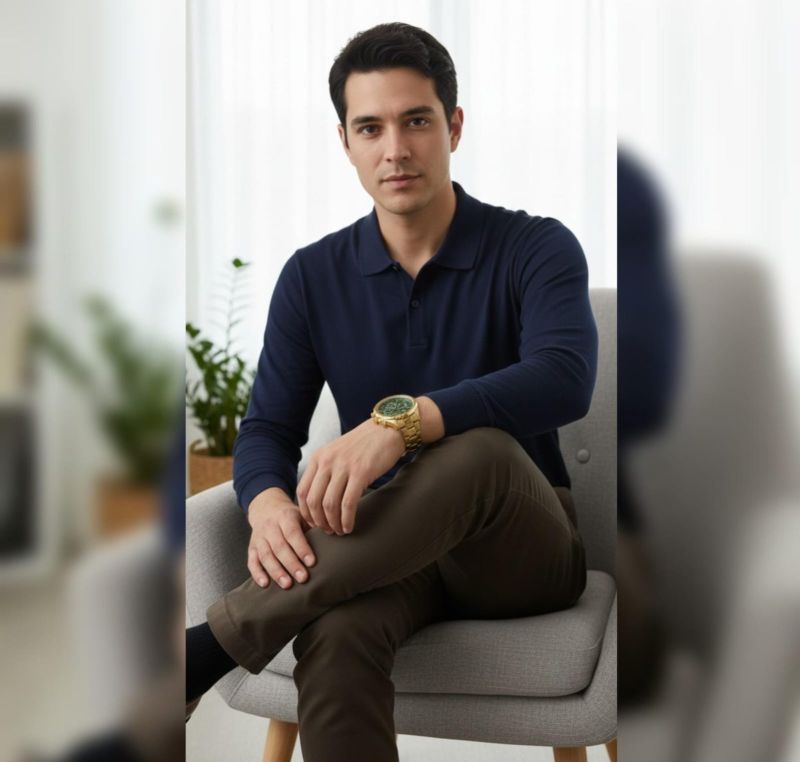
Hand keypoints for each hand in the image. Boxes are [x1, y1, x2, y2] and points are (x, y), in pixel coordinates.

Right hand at [247, 488, 316, 588]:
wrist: (266, 508)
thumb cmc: (291, 517)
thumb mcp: (302, 515)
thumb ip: (314, 526)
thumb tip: (333, 537)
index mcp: (285, 517)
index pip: (293, 533)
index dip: (302, 548)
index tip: (312, 562)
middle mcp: (270, 526)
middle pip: (279, 547)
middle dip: (291, 564)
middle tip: (303, 578)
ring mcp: (259, 537)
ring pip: (266, 555)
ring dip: (276, 571)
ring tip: (287, 584)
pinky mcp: (251, 547)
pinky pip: (252, 561)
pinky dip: (257, 573)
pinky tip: (265, 584)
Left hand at [296, 419, 405, 535]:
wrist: (387, 430)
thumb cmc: (363, 446)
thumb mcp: (337, 453)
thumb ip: (325, 471)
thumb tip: (318, 500)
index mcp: (318, 458)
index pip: (302, 492)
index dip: (306, 513)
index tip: (315, 523)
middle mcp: (327, 461)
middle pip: (313, 501)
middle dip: (319, 522)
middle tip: (328, 531)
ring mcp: (343, 467)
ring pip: (329, 504)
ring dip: (333, 523)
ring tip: (340, 531)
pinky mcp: (361, 472)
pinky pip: (348, 503)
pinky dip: (346, 519)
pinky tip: (349, 526)